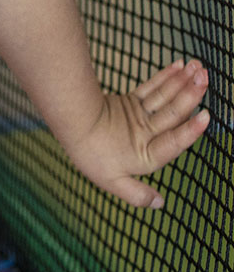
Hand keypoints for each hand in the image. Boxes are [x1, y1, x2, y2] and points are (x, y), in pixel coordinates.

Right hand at [65, 59, 209, 208]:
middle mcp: (147, 136)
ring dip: (182, 83)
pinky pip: (152, 89)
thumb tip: (160, 203)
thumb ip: (135, 194)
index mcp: (147, 156)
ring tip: (198, 68)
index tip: (205, 115)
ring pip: (166, 99)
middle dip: (190, 96)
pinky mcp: (131, 103)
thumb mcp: (110, 179)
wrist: (66, 122)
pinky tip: (179, 67)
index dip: (191, 130)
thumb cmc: (88, 152)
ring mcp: (140, 118)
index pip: (174, 141)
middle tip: (203, 77)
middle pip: (173, 114)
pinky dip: (165, 78)